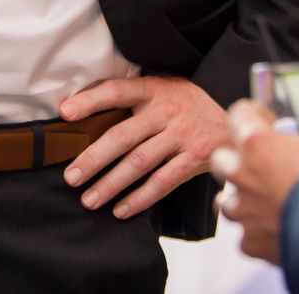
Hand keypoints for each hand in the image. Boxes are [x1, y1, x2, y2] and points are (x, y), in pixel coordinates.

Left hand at [58, 75, 230, 219]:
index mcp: (154, 89)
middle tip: (71, 176)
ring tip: (89, 199)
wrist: (233, 124)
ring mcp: (182, 136)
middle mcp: (167, 111)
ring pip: (140, 163)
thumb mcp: (163, 89)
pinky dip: (140, 199)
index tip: (65, 113)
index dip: (90, 100)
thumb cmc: (185, 106)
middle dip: (93, 158)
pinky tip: (121, 209)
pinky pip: (163, 182)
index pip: (117, 90)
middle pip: (123, 136)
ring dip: (111, 184)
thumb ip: (132, 97)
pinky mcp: (194, 160)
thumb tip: (81, 105)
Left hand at [212, 100, 298, 263]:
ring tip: (264, 200)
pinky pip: (245, 237)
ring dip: (242, 199)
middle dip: (238, 159)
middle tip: (261, 163)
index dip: (252, 115)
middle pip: (222, 159)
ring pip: (226, 201)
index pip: (238, 115)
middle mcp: (243, 175)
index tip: (265, 121)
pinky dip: (257, 234)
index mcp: (259, 144)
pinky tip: (275, 231)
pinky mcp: (252, 242)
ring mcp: (244, 211)